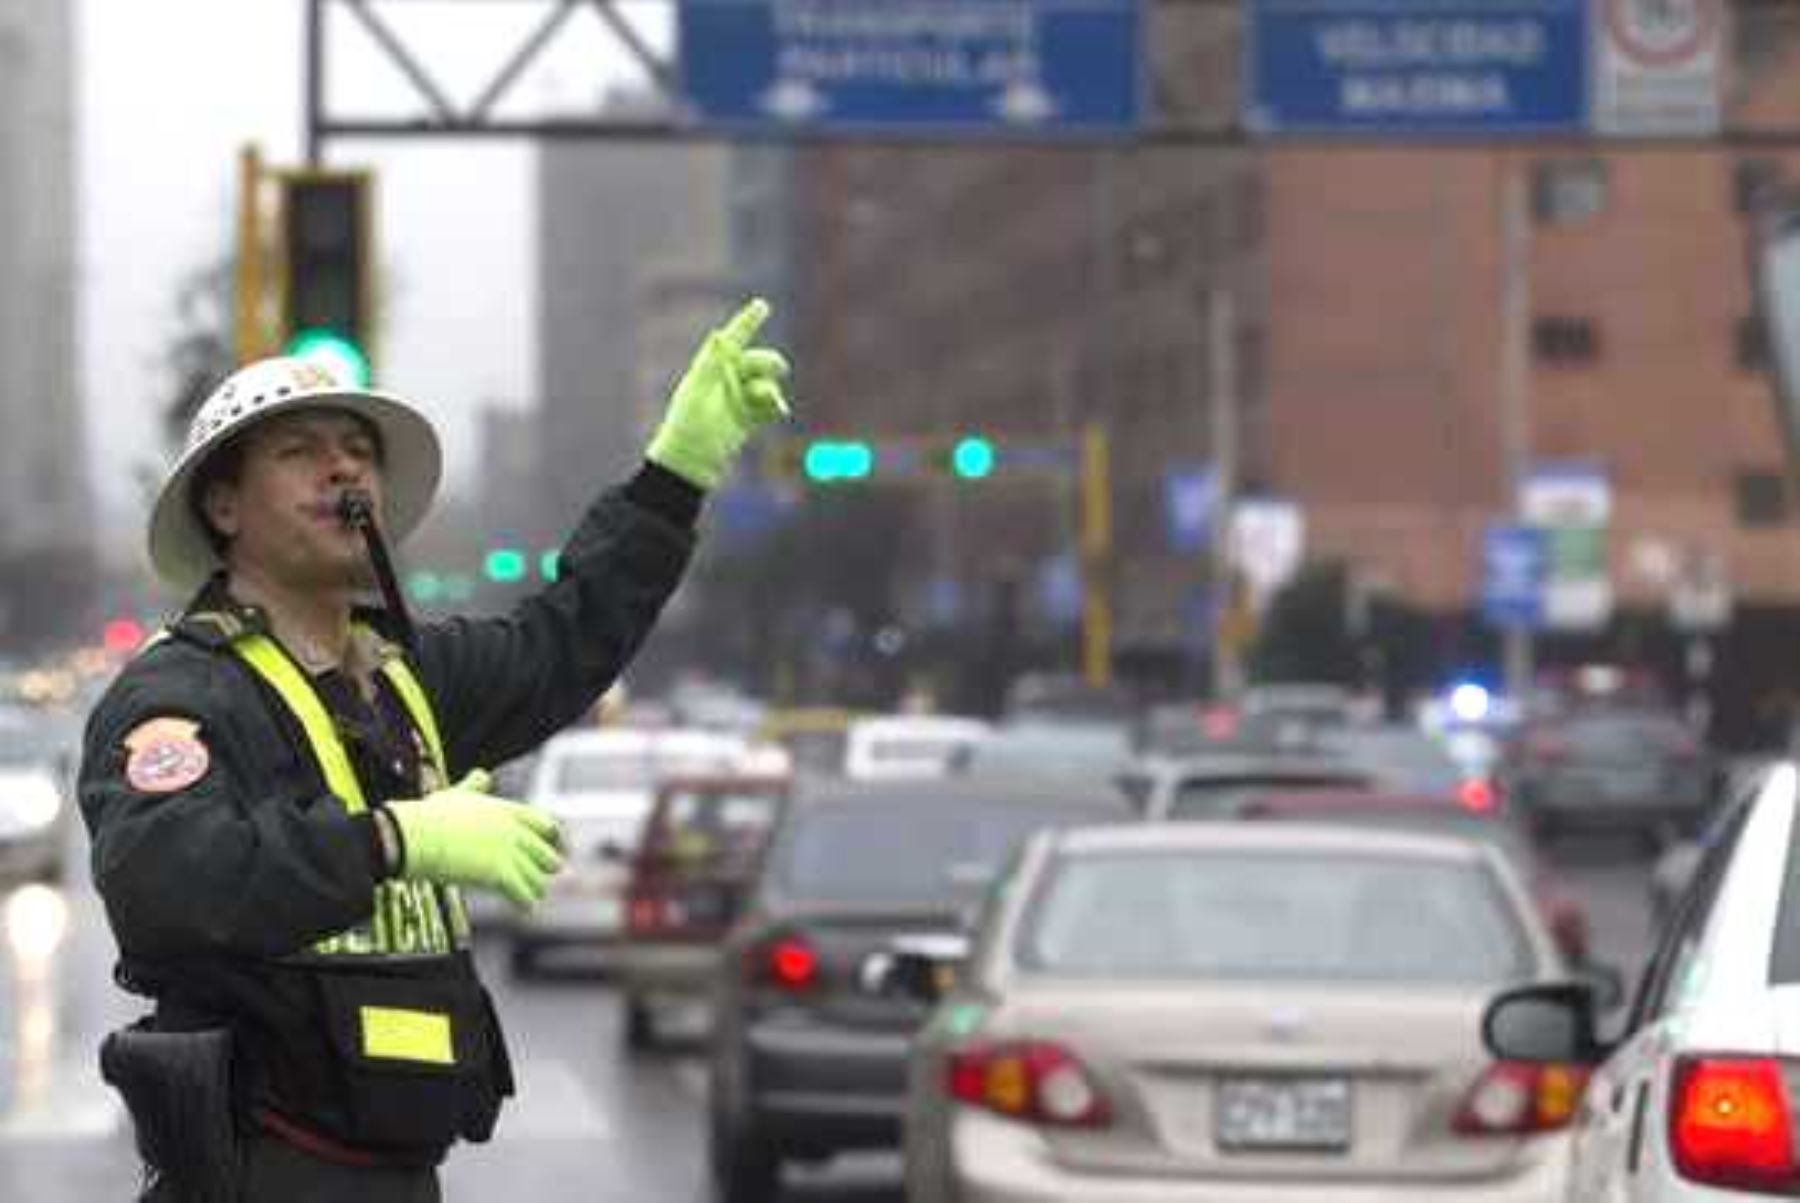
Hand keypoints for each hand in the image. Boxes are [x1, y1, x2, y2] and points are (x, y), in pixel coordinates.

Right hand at [386, 770, 564, 908]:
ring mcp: (510, 853)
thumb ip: (475, 785)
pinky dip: (525, 902)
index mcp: (508, 811)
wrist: (419, 835)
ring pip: (537, 877)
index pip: (545, 824)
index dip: (550, 837)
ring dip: (535, 887)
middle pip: (546, 854)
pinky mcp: (500, 874)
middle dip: (547, 865)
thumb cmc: (432, 816)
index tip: (554, 844)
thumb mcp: (459, 794)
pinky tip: (525, 908)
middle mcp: (514, 831)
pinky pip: (523, 894)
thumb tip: (482, 775)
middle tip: (546, 874)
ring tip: (533, 895)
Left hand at [645, 297, 791, 489]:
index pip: (733, 341)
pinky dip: (775, 406)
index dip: (747, 322)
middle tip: (780, 368)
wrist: (692, 464)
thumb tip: (719, 335)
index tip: (762, 305)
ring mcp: (739, 401)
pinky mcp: (749, 420)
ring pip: (766, 384)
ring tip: (770, 401)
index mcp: (711, 370)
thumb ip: (711, 364)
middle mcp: (726, 382)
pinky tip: (778, 411)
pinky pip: (770, 407)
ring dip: (770, 389)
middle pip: (756, 362)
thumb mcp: (697, 393)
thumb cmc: (688, 427)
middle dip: (768, 363)